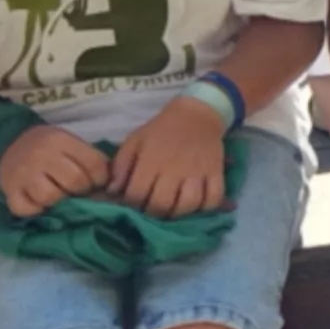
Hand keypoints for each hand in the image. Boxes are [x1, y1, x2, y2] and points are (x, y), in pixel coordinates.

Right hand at [0, 124, 111, 217]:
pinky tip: (39, 202)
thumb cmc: (50, 148)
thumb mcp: (71, 144)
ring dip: (58, 202)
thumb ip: (91, 160)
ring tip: (58, 196)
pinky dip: (35, 211)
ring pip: (50, 197)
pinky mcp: (9, 191)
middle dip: (81, 190)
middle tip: (77, 191)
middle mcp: (41, 155)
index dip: (100, 178)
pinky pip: (27, 210)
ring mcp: (23, 174)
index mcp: (60, 140)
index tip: (95, 182)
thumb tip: (112, 187)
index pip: (94, 164)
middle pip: (74, 181)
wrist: (11, 143)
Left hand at [109, 93, 232, 217]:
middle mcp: (175, 168)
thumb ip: (120, 166)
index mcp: (151, 160)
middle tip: (153, 208)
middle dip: (154, 213)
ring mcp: (198, 172)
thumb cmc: (161, 131)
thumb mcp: (135, 141)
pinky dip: (205, 207)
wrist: (196, 115)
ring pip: (189, 205)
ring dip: (179, 213)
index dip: (132, 204)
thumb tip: (113, 192)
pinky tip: (196, 204)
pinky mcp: (216, 173)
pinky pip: (213, 199)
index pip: (137, 194)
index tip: (134, 202)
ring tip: (173, 208)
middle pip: (162, 205)